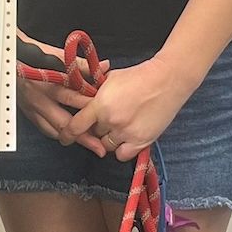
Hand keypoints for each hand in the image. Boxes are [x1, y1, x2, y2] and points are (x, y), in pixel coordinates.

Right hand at [18, 35, 107, 154]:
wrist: (3, 58)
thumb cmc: (28, 53)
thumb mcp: (53, 54)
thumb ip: (79, 64)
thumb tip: (104, 66)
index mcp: (45, 81)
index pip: (71, 96)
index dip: (88, 105)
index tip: (105, 112)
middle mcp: (38, 99)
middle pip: (63, 121)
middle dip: (83, 136)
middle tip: (99, 146)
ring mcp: (31, 108)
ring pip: (53, 130)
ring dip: (72, 139)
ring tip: (89, 146)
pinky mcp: (27, 113)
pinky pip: (45, 129)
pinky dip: (58, 134)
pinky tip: (70, 138)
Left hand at [68, 57, 190, 162]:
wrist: (167, 80)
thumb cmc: (140, 76)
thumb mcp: (111, 78)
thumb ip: (95, 91)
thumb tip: (82, 97)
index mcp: (100, 104)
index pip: (76, 126)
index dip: (68, 134)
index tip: (65, 138)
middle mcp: (111, 121)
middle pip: (93, 134)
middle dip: (97, 129)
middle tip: (106, 120)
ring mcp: (126, 132)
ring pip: (106, 145)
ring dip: (109, 139)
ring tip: (119, 127)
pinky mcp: (141, 141)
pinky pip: (122, 155)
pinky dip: (122, 149)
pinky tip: (126, 139)